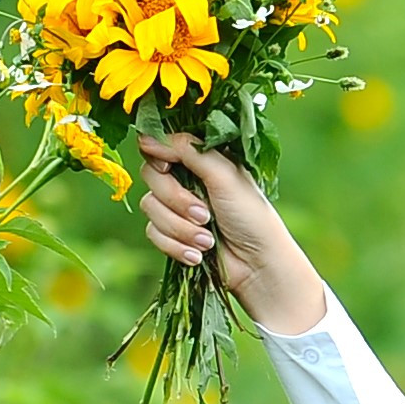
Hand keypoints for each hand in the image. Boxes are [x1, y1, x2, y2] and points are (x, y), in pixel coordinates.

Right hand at [136, 131, 334, 336]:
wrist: (258, 265)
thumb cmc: (251, 216)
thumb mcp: (224, 175)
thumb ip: (188, 150)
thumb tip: (146, 137)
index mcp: (200, 159)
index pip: (160, 145)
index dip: (159, 157)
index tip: (168, 168)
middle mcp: (186, 179)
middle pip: (151, 176)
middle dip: (177, 201)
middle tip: (205, 215)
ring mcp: (177, 207)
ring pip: (150, 208)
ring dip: (180, 228)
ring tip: (208, 241)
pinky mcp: (172, 234)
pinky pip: (153, 234)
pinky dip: (176, 246)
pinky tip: (199, 255)